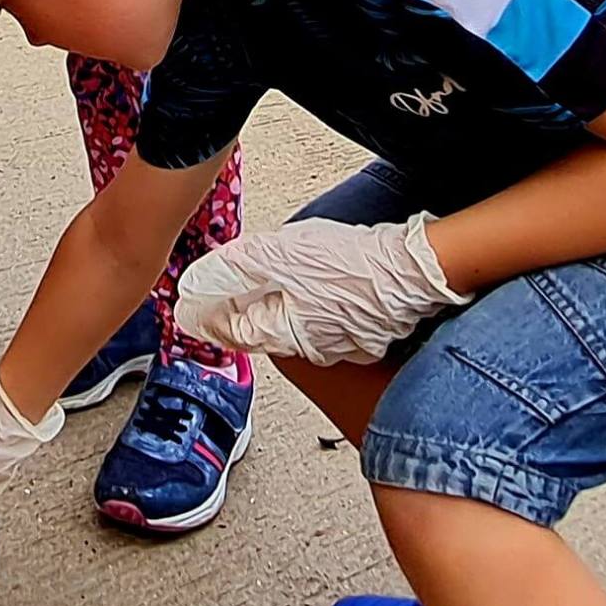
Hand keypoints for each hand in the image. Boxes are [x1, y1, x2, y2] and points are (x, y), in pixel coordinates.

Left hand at [174, 213, 466, 366]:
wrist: (415, 269)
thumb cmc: (353, 264)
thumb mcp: (280, 255)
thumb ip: (235, 269)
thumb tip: (196, 283)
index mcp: (284, 333)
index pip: (232, 332)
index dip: (207, 317)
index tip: (189, 309)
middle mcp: (312, 349)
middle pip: (265, 333)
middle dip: (244, 314)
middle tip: (225, 297)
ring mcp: (345, 346)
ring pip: (300, 330)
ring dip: (283, 311)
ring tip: (274, 287)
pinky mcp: (373, 333)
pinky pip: (333, 325)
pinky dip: (318, 309)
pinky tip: (322, 289)